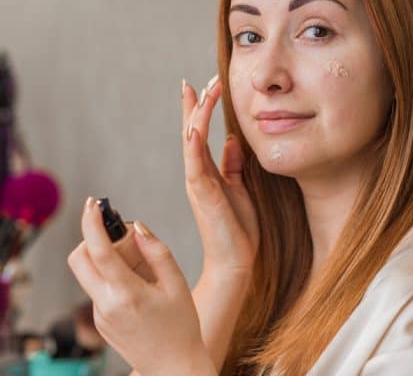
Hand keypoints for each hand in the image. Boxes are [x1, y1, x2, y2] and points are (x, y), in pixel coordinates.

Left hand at [67, 197, 213, 375]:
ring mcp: (100, 316)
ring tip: (139, 265)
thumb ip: (157, 251)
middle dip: (91, 239)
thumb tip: (138, 227)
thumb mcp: (177, 284)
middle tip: (118, 235)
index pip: (98, 250)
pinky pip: (98, 290)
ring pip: (88, 275)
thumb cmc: (182, 326)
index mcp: (126, 293)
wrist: (174, 367)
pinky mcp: (100, 322)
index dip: (91, 223)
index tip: (92, 204)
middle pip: (78, 260)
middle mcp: (106, 305)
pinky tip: (139, 286)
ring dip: (103, 259)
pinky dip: (112, 278)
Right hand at [182, 75, 259, 278]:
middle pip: (192, 132)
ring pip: (191, 142)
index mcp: (208, 172)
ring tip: (198, 91)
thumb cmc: (238, 228)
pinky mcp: (202, 193)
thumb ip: (233, 166)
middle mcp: (198, 174)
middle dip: (195, 105)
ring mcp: (197, 182)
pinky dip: (194, 143)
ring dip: (195, 116)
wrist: (235, 260)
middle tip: (198, 81)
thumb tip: (232, 141)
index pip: (201, 134)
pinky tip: (195, 125)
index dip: (201, 110)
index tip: (206, 86)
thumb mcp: (240, 188)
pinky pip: (195, 163)